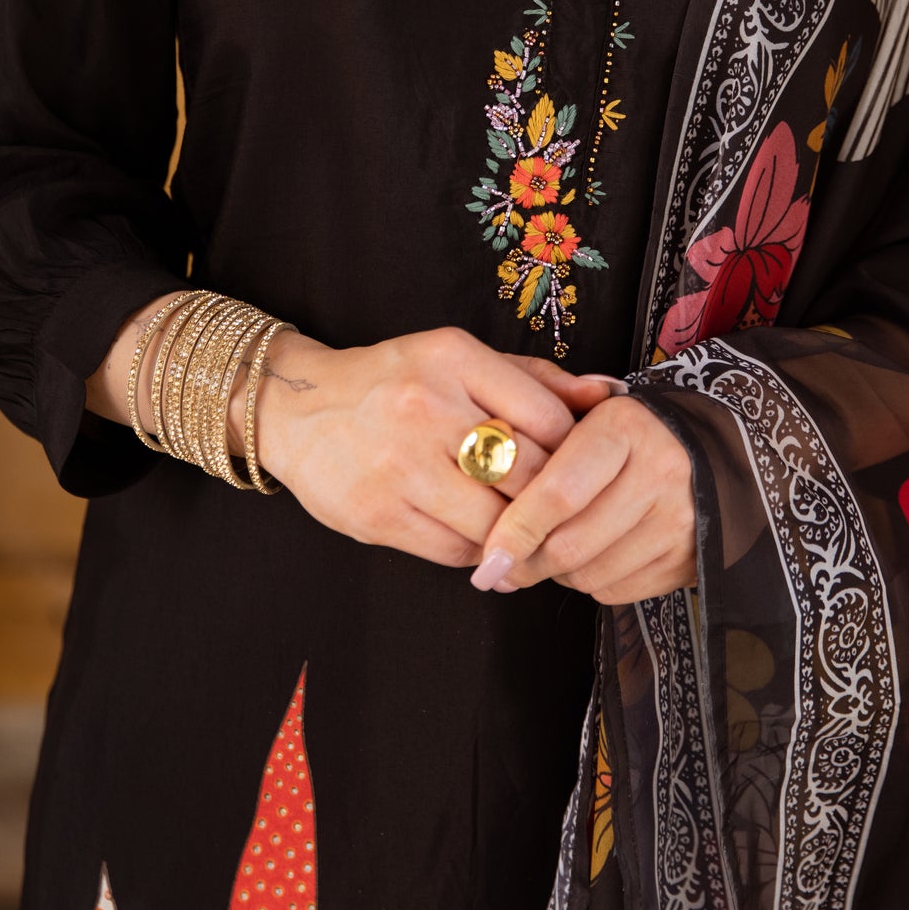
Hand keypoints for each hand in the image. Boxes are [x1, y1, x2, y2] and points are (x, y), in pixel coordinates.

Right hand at [247, 324, 611, 567]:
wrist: (299, 410)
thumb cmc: (395, 383)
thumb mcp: (459, 360)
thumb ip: (535, 380)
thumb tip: (609, 396)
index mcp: (452, 358)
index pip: (547, 417)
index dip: (572, 450)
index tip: (574, 463)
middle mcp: (426, 408)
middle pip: (527, 473)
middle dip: (551, 498)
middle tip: (561, 508)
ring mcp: (399, 465)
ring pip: (495, 521)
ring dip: (518, 532)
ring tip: (522, 526)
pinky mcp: (378, 514)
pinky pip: (455, 551)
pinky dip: (478, 550)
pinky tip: (478, 534)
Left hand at [468, 395, 696, 604]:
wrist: (710, 450)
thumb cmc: (626, 434)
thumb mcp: (584, 415)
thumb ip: (534, 447)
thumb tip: (490, 522)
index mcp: (625, 428)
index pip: (558, 491)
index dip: (517, 528)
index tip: (489, 553)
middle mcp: (660, 473)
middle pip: (570, 544)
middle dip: (527, 563)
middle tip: (504, 565)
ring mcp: (679, 520)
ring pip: (590, 574)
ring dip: (557, 573)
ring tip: (550, 549)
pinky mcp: (687, 559)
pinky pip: (617, 591)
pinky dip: (591, 582)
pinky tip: (591, 555)